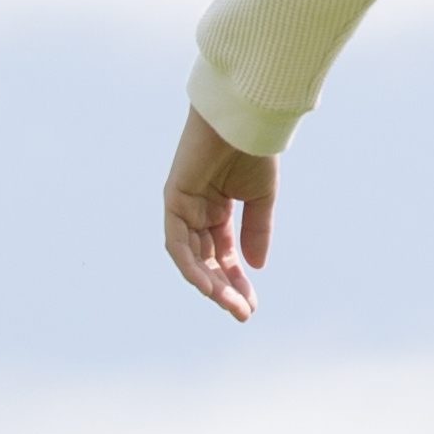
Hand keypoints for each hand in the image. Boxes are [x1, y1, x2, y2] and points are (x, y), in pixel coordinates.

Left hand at [163, 106, 276, 318]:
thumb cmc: (254, 151)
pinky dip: (191, 265)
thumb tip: (255, 269)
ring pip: (191, 257)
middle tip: (243, 312)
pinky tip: (209, 285)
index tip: (250, 306)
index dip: (237, 282)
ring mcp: (182, 207)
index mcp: (216, 211)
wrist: (245, 120)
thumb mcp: (260, 199)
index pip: (223, 255)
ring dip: (209, 283)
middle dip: (224, 289)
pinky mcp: (173, 199)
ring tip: (230, 304)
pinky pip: (177, 242)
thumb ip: (256, 232)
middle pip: (207, 261)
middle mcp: (196, 212)